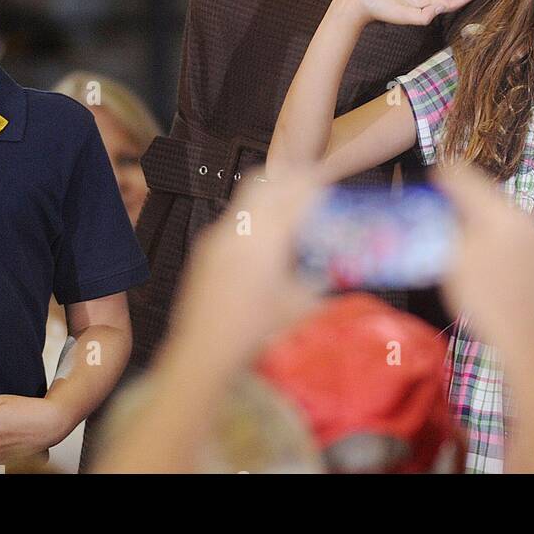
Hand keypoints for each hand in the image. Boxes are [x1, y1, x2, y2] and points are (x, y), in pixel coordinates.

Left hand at [166, 169, 323, 366]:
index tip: (323, 185)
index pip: (293, 194)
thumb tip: (330, 268)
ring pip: (245, 199)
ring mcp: (217, 237)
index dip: (311, 184)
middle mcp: (239, 230)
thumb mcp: (299, 305)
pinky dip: (250, 221)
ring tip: (284, 217)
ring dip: (268, 199)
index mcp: (266, 239)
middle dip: (287, 181)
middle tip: (304, 189)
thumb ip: (318, 280)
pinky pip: (231, 221)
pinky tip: (260, 245)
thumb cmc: (252, 332)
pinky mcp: (205, 250)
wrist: (204, 352)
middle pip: (265, 182)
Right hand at [437, 161, 533, 350]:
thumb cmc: (485, 302)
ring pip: (496, 212)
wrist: (524, 343)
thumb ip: (442, 222)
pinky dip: (495, 236)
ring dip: (477, 220)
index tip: (427, 193)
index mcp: (501, 212)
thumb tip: (436, 201)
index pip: (463, 175)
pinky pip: (512, 230)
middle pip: (483, 193)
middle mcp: (524, 214)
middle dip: (460, 204)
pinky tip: (486, 260)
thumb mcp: (452, 258)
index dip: (439, 181)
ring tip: (463, 248)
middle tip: (441, 225)